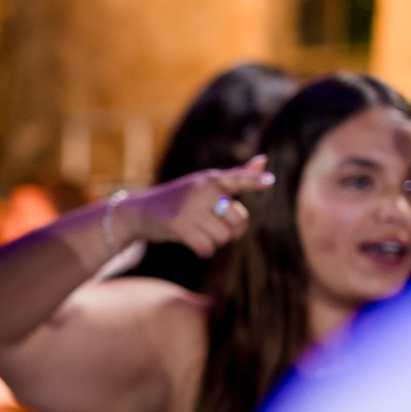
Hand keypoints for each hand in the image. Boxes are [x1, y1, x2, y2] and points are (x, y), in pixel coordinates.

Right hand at [125, 156, 273, 257]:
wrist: (140, 211)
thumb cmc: (180, 198)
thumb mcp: (205, 184)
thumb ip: (236, 176)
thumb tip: (264, 160)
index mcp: (211, 179)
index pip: (237, 179)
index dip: (254, 181)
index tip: (270, 182)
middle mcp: (202, 190)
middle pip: (238, 220)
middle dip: (232, 231)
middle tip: (218, 228)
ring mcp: (190, 208)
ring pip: (223, 237)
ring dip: (215, 242)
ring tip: (200, 233)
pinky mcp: (179, 226)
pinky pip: (206, 247)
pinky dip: (203, 251)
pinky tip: (193, 243)